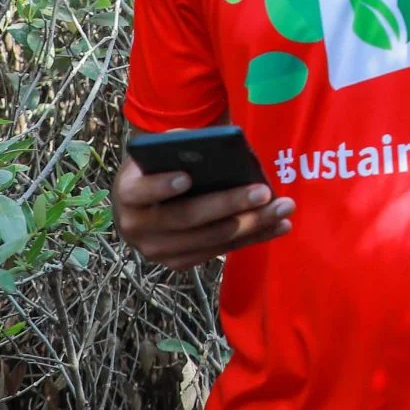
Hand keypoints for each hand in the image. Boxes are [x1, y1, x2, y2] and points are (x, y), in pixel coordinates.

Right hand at [112, 156, 294, 270]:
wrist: (143, 199)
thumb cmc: (161, 164)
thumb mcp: (163, 150)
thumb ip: (183, 146)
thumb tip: (224, 149)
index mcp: (127, 192)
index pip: (140, 191)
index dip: (162, 187)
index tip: (187, 177)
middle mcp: (136, 226)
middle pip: (186, 218)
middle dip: (228, 205)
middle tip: (264, 192)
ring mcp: (156, 250)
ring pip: (208, 240)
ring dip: (250, 226)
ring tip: (282, 209)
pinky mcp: (177, 262)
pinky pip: (218, 252)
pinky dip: (250, 239)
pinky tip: (278, 226)